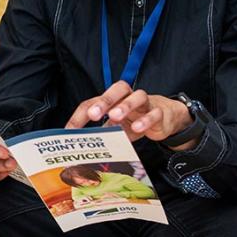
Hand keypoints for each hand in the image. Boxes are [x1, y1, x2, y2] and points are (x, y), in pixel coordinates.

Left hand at [64, 81, 192, 146]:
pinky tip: (137, 128)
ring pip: (138, 96)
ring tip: (115, 117)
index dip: (81, 116)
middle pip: (118, 89)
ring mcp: (146, 103)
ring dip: (125, 106)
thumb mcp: (117, 126)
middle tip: (93, 114)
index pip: (93, 102)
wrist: (166, 117)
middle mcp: (129, 96)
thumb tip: (85, 147)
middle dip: (104, 101)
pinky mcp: (160, 113)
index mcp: (113, 99)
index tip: (71, 130)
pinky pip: (154, 113)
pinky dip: (146, 120)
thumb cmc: (136, 119)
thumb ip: (103, 133)